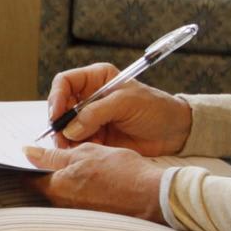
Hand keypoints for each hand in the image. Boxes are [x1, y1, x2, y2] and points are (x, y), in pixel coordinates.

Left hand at [23, 141, 165, 220]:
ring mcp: (77, 214)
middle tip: (56, 154)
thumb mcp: (86, 153)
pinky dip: (81, 190)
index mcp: (56, 188)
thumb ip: (54, 155)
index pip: (29, 178)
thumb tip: (28, 152)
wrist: (152, 196)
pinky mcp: (92, 217)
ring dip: (67, 180)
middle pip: (45, 187)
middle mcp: (62, 206)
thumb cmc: (121, 171)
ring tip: (81, 165)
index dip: (28, 164)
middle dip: (47, 172)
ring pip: (63, 194)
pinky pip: (79, 201)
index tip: (31, 154)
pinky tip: (94, 179)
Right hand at [46, 63, 191, 154]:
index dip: (56, 96)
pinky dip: (76, 148)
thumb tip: (70, 128)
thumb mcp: (126, 103)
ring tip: (74, 148)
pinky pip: (76, 142)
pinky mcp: (95, 137)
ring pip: (65, 127)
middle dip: (59, 123)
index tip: (56, 114)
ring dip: (66, 138)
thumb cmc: (155, 108)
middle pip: (60, 107)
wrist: (174, 132)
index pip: (65, 82)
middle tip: (62, 137)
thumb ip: (96, 113)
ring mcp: (91, 118)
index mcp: (96, 79)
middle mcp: (89, 97)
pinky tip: (86, 152)